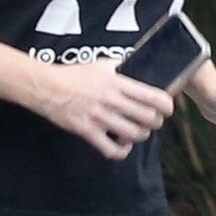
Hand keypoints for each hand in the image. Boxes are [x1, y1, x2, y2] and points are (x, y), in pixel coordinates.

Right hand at [29, 61, 175, 160]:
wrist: (47, 87)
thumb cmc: (74, 75)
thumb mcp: (100, 64)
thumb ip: (120, 66)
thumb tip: (136, 65)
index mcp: (117, 83)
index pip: (153, 97)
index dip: (167, 105)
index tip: (168, 108)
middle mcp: (111, 101)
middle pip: (148, 118)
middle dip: (156, 122)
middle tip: (154, 121)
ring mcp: (100, 118)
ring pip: (134, 134)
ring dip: (141, 135)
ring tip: (139, 131)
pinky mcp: (88, 131)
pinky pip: (112, 150)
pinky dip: (122, 151)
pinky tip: (122, 144)